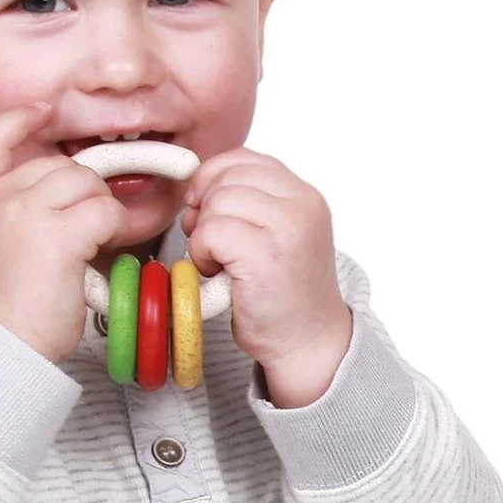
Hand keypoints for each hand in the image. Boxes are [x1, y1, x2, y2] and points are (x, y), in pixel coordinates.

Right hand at [0, 103, 126, 364]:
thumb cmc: (0, 308)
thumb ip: (8, 212)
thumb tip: (53, 198)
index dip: (21, 119)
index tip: (43, 111)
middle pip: (62, 167)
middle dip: (82, 194)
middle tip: (83, 232)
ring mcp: (26, 211)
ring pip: (88, 185)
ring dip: (99, 212)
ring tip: (87, 247)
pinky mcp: (59, 233)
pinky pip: (105, 213)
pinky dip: (113, 231)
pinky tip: (97, 253)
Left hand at [182, 148, 352, 407]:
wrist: (307, 343)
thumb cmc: (281, 292)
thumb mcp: (275, 232)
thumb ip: (249, 201)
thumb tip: (195, 186)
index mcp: (303, 195)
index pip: (243, 158)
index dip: (212, 179)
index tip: (204, 208)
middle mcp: (302, 205)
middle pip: (226, 178)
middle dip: (205, 208)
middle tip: (212, 243)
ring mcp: (287, 229)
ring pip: (216, 202)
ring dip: (203, 234)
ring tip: (220, 262)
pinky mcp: (266, 256)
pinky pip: (211, 231)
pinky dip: (202, 252)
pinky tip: (218, 273)